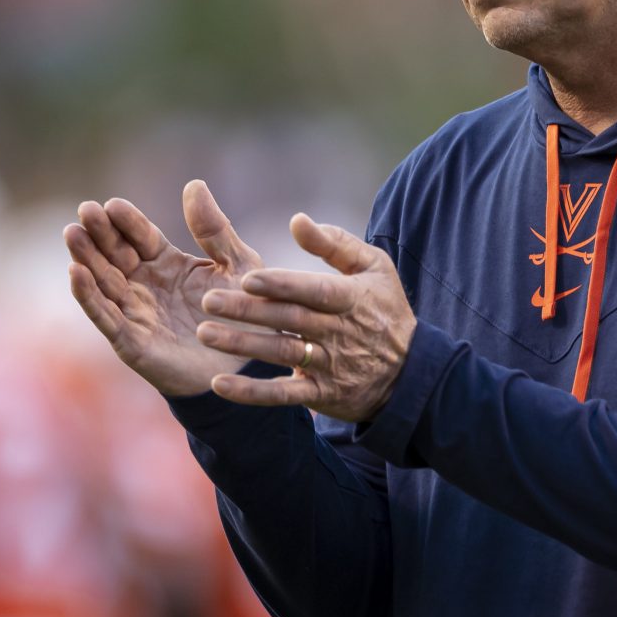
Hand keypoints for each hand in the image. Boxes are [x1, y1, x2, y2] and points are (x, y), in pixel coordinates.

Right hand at [63, 180, 264, 397]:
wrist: (249, 366)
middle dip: (98, 233)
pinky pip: (105, 316)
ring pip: (103, 280)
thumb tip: (194, 184)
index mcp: (167, 263)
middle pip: (114, 254)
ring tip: (72, 234)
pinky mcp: (131, 341)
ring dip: (86, 258)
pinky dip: (88, 296)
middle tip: (85, 211)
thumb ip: (215, 229)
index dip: (127, 221)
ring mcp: (135, 312)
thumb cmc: (244, 314)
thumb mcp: (237, 264)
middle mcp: (145, 284)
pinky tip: (75, 273)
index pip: (141, 236)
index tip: (112, 204)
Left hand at [194, 213, 415, 421]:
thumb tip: (297, 220)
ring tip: (205, 334)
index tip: (248, 277)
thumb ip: (335, 243)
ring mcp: (329, 366)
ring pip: (281, 354)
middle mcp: (338, 332)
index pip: (313, 290)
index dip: (282, 285)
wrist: (410, 373)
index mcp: (351, 298)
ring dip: (242, 345)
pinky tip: (220, 384)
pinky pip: (283, 395)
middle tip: (208, 301)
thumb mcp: (374, 268)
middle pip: (288, 319)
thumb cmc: (384, 310)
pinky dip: (252, 393)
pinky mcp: (321, 395)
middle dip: (247, 311)